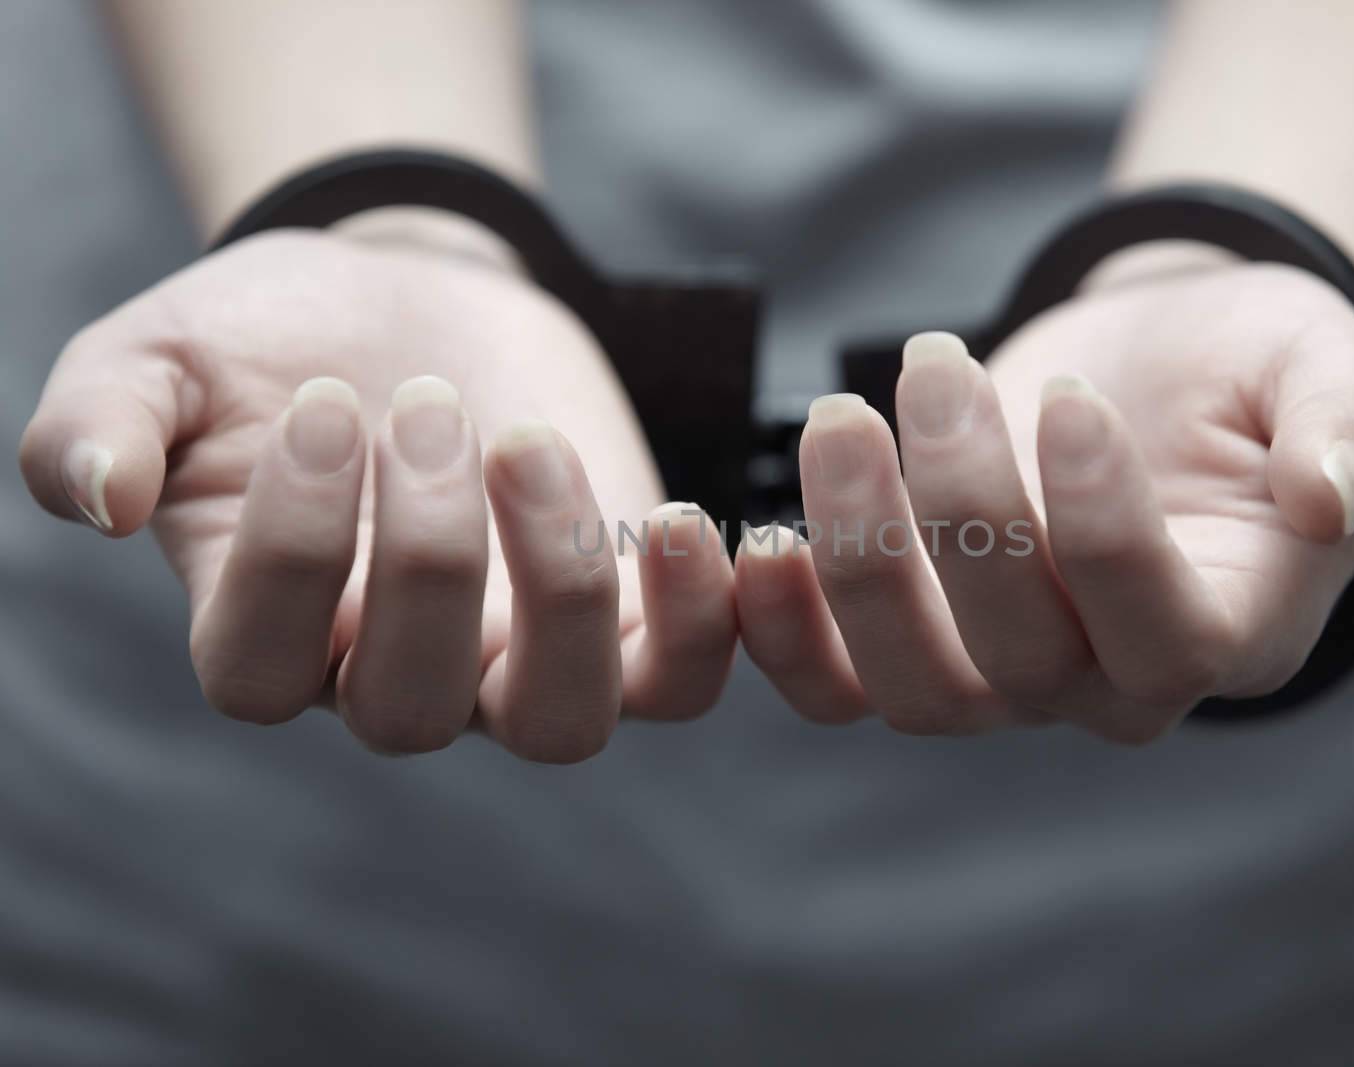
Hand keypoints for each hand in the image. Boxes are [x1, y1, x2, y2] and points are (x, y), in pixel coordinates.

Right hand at [19, 223, 736, 761]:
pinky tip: (676, 512)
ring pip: (559, 722)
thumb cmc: (274, 341)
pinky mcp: (628, 617)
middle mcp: (391, 674)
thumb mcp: (159, 357)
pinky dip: (700, 620)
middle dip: (425, 552)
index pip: (256, 671)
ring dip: (561, 589)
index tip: (319, 404)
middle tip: (427, 401)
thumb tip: (95, 496)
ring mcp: (518, 656)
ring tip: (527, 440)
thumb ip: (102, 420)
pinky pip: (681, 681)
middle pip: (413, 710)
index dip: (289, 553)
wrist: (409, 297)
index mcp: (264, 631)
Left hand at [734, 262, 1353, 741]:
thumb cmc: (1249, 370)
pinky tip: (757, 536)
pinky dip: (782, 633)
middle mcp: (1113, 686)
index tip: (1068, 396)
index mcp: (1234, 632)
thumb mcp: (1331, 366)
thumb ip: (1348, 426)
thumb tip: (1329, 498)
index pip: (1160, 627)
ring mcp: (1006, 679)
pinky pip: (835, 687)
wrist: (1149, 363)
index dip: (1101, 525)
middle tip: (935, 361)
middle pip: (1022, 657)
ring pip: (916, 686)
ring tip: (838, 420)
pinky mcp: (918, 641)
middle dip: (963, 508)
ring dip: (860, 559)